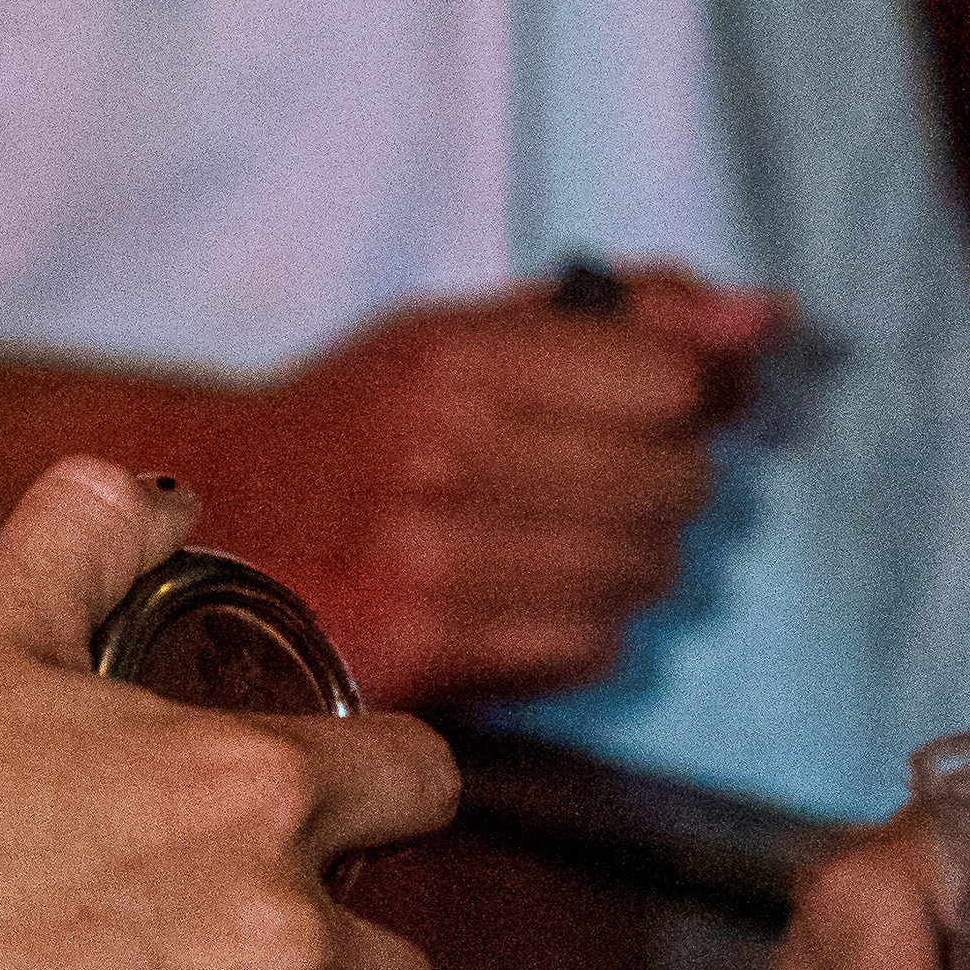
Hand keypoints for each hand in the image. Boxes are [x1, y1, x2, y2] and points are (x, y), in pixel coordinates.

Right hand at [200, 282, 782, 705]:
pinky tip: (514, 606)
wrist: (202, 540)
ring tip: (546, 548)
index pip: (676, 380)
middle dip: (663, 485)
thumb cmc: (349, 433)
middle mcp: (445, 458)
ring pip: (645, 575)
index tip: (665, 406)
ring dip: (625, 566)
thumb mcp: (459, 336)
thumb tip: (767, 317)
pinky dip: (578, 633)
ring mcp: (433, 566)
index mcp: (456, 359)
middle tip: (593, 485)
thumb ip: (621, 314)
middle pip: (677, 485)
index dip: (696, 396)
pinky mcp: (424, 656)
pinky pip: (590, 648)